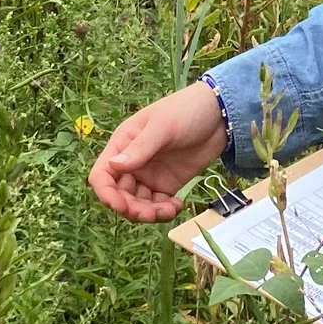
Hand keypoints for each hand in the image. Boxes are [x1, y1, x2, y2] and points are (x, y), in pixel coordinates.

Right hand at [89, 81, 227, 222]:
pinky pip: (158, 204)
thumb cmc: (186, 110)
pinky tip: (177, 206)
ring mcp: (149, 174)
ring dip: (148, 213)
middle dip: (131, 208)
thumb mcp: (163, 126)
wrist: (220, 114)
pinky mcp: (167, 183)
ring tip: (169, 210)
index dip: (106, 193)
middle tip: (151, 214)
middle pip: (119, 194)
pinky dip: (164, 211)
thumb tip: (113, 166)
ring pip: (137, 204)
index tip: (121, 206)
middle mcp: (132, 162)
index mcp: (123, 144)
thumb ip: (139, 148)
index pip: (102, 174)